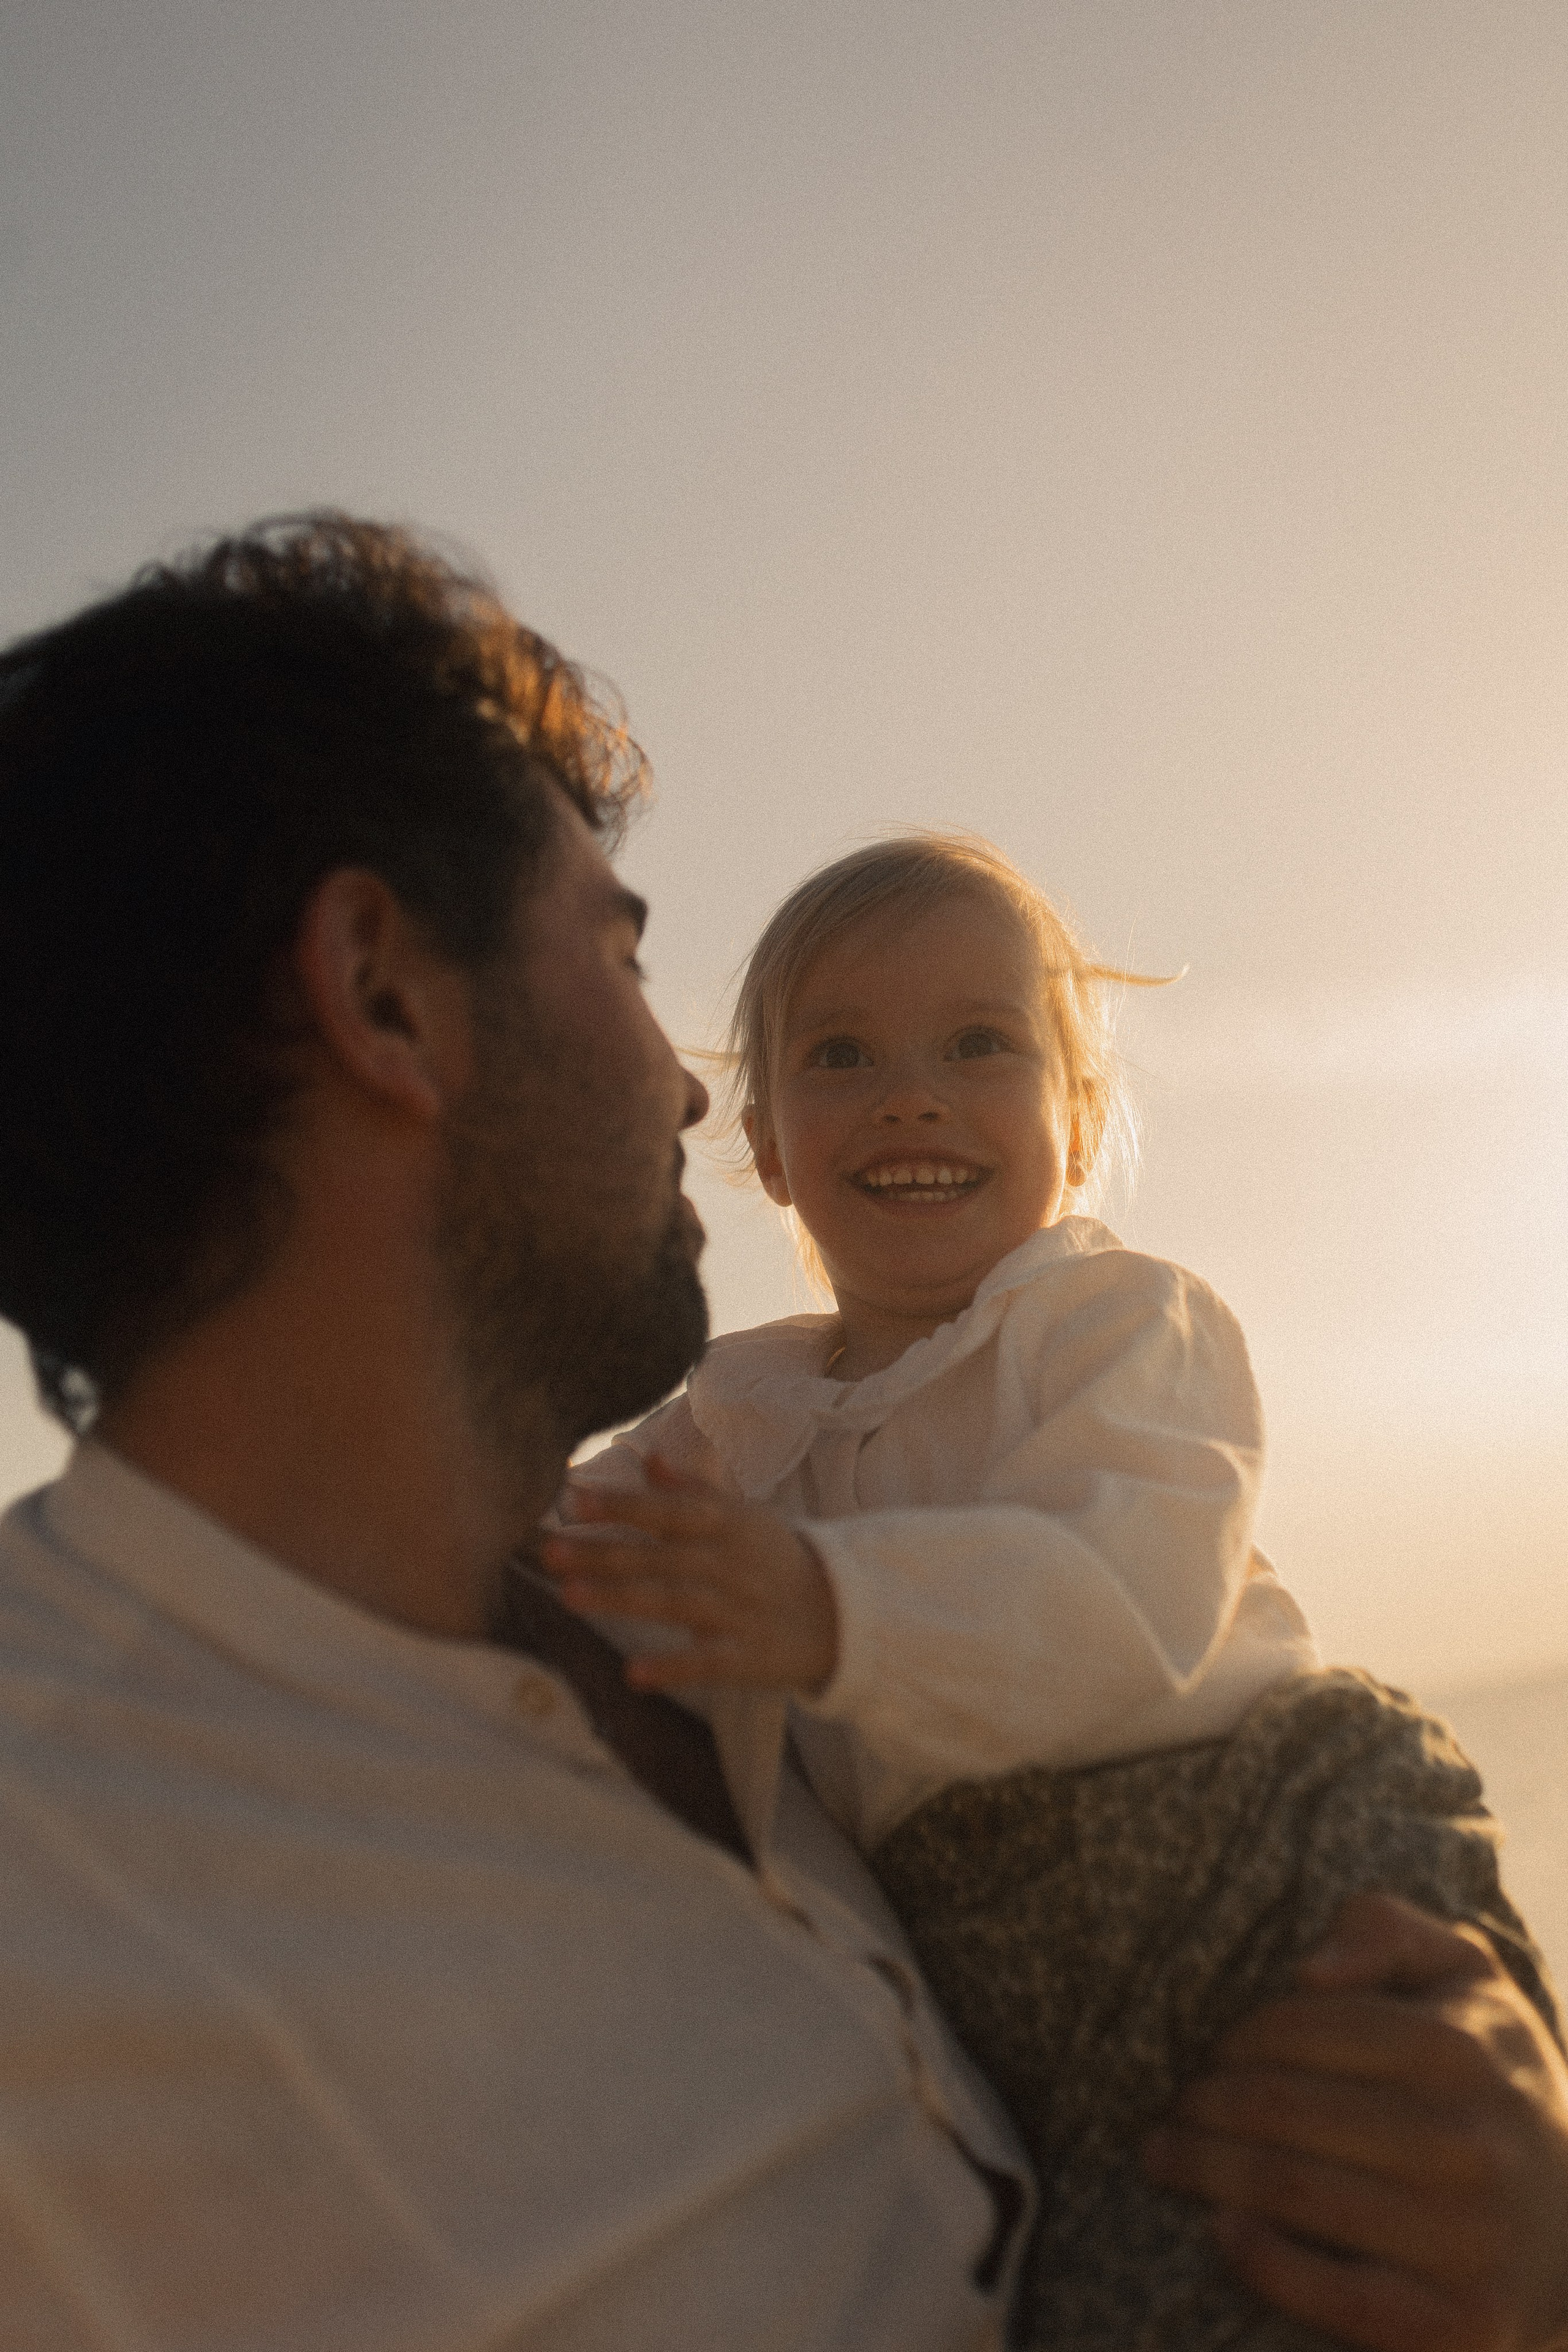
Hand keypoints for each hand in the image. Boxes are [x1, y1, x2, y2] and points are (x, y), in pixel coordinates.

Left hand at [541, 1457, 839, 1695]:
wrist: (847, 1614)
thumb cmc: (779, 1559)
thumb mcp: (745, 1516)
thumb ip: (692, 1490)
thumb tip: (647, 1460)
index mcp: (728, 1524)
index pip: (667, 1510)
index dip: (621, 1505)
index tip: (572, 1500)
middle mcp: (730, 1563)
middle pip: (658, 1556)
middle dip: (601, 1553)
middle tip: (548, 1552)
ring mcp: (739, 1610)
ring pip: (672, 1602)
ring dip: (620, 1598)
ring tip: (569, 1597)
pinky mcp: (749, 1656)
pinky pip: (707, 1661)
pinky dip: (673, 1667)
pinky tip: (634, 1674)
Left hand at [1142, 1894, 1567, 2350]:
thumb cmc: (1489, 2081)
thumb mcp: (1464, 1977)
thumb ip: (1386, 1930)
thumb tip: (1308, 1967)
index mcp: (1460, 2050)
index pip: (1300, 2027)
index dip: (1233, 2038)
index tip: (1204, 2051)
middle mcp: (1468, 2143)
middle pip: (1281, 2109)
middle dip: (1203, 2104)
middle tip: (1169, 2108)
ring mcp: (1466, 2240)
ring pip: (1292, 2191)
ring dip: (1205, 2169)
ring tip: (1164, 2156)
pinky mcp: (1459, 2325)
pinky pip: (1337, 2297)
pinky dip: (1262, 2260)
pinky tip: (1219, 2229)